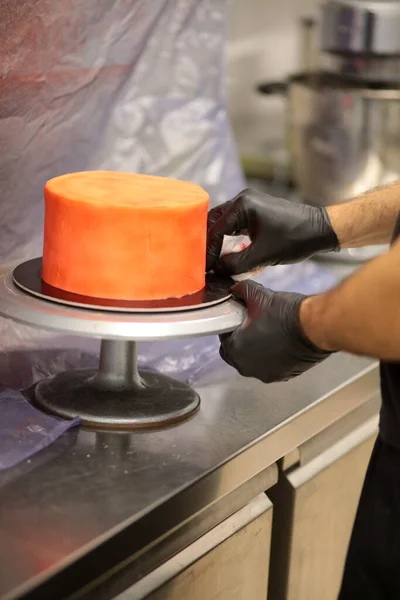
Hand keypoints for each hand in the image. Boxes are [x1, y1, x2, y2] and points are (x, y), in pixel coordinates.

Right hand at [206, 189, 338, 273]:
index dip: (207, 252)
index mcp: (243, 205)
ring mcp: (250, 202)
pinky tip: (229, 253)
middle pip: (214, 222)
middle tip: (203, 263)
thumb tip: (216, 269)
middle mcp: (243, 199)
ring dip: (218, 241)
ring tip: (213, 260)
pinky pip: (235, 223)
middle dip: (208, 243)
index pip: (214, 230)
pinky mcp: (256, 210)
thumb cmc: (296, 239)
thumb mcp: (262, 256)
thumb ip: (235, 264)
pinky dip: (229, 238)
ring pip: (224, 223)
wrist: (321, 229)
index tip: (202, 268)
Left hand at [220, 281, 331, 382]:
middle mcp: (247, 367)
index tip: (241, 318)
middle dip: (242, 340)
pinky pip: (271, 366)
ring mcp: (266, 374)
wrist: (315, 327)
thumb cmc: (285, 314)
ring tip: (268, 333)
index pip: (224, 338)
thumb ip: (241, 291)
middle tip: (253, 325)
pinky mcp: (284, 376)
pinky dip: (272, 357)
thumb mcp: (258, 295)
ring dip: (257, 350)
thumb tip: (235, 289)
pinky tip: (281, 343)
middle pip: (237, 353)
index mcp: (236, 350)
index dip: (232, 327)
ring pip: (254, 361)